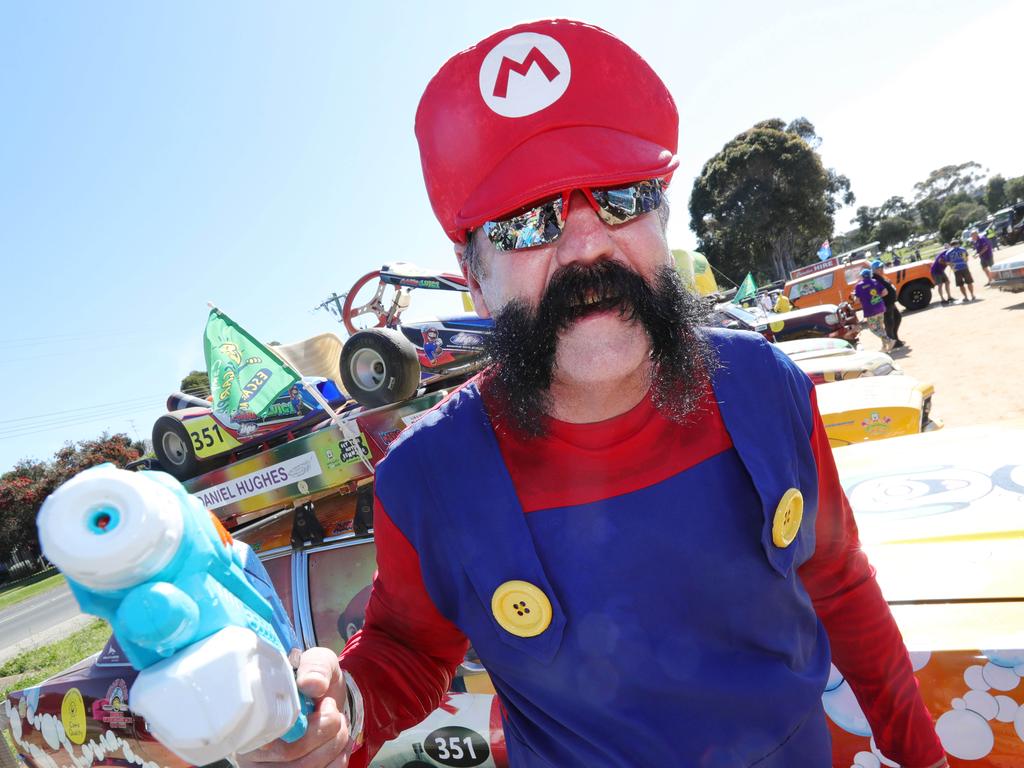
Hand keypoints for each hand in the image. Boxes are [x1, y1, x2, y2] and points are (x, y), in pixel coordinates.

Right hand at [239, 647, 352, 767]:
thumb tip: (311, 684)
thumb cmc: (316, 680)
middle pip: (289, 754)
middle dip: (324, 730)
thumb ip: (315, 666)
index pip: (262, 734)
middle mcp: (254, 750)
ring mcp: (272, 767)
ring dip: (334, 743)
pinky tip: (338, 742)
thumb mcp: (318, 661)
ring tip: (338, 724)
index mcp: (252, 717)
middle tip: (333, 711)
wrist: (331, 698)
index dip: (290, 726)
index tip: (317, 709)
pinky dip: (338, 759)